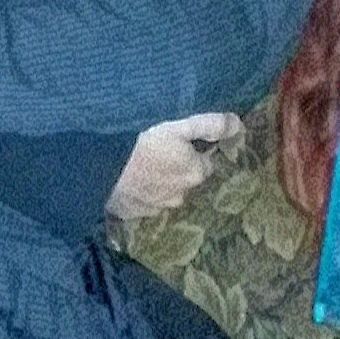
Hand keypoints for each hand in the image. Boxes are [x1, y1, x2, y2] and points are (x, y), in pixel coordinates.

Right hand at [104, 111, 242, 221]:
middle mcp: (182, 195)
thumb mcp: (178, 126)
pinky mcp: (135, 214)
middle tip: (155, 152)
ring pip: (163, 192)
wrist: (101, 168)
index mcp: (195, 173)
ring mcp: (157, 208)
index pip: (204, 164)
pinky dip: (138, 192)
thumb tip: (238, 124)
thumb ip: (210, 125)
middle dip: (175, 169)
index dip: (192, 152)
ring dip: (156, 182)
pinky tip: (125, 179)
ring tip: (138, 165)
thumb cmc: (142, 142)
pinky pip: (142, 202)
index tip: (176, 143)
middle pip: (183, 180)